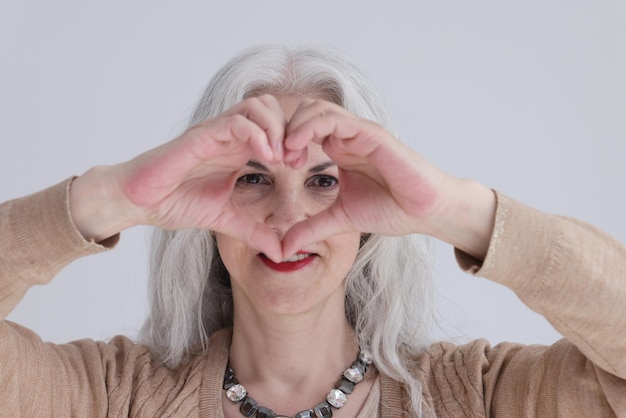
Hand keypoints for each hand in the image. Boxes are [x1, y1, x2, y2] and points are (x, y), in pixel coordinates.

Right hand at [70, 95, 286, 260]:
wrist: (137, 201)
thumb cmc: (174, 202)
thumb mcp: (225, 221)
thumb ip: (254, 232)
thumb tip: (280, 252)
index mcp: (237, 149)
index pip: (276, 125)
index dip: (294, 141)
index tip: (301, 166)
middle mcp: (229, 135)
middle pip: (272, 106)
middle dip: (290, 129)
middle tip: (295, 159)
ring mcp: (215, 132)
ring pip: (257, 105)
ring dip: (276, 128)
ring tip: (281, 158)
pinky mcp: (200, 137)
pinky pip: (235, 122)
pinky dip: (257, 134)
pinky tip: (266, 157)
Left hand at [281, 99, 495, 258]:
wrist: (425, 212)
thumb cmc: (392, 209)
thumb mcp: (341, 220)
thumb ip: (311, 228)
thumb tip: (283, 248)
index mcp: (340, 149)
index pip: (303, 127)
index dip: (283, 140)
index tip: (274, 163)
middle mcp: (348, 136)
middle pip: (305, 111)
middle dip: (284, 129)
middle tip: (276, 157)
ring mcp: (359, 133)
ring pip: (317, 109)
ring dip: (294, 127)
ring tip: (286, 154)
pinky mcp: (372, 135)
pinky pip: (336, 119)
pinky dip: (312, 127)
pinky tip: (299, 148)